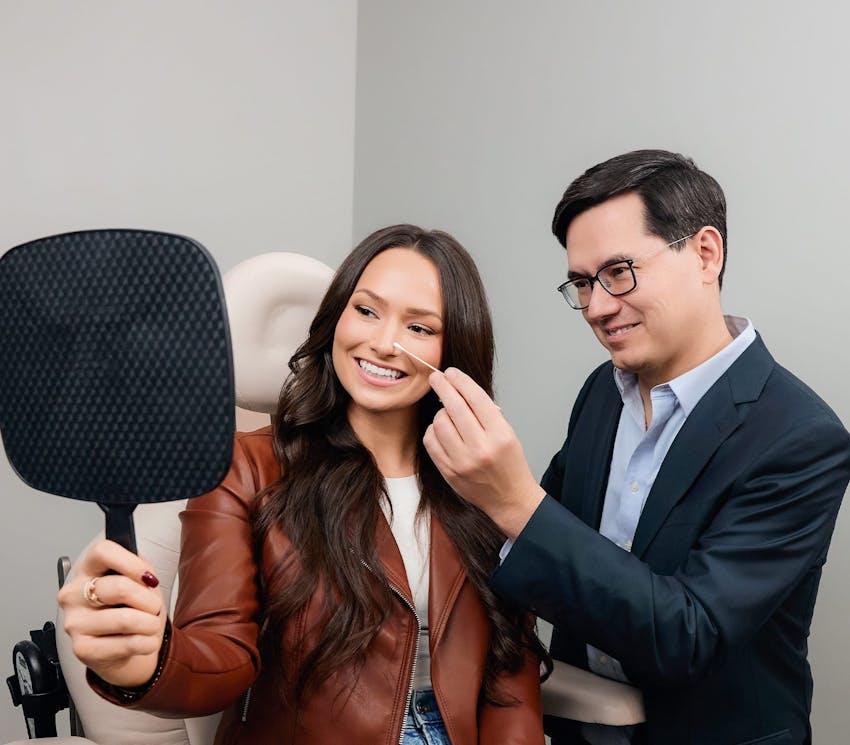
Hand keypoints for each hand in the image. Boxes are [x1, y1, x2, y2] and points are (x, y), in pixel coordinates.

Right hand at [57, 539, 166, 686]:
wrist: (122, 645)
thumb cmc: (129, 608)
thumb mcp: (137, 581)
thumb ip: (140, 571)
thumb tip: (146, 577)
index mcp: (87, 570)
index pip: (102, 551)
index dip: (131, 562)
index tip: (150, 578)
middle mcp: (74, 594)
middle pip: (120, 588)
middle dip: (150, 600)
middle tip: (155, 607)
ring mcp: (74, 622)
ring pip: (126, 620)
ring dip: (151, 624)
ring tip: (151, 625)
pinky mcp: (82, 649)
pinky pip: (128, 644)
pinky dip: (148, 643)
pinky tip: (145, 640)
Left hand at [424, 368, 544, 537]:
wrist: (509, 498)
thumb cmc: (509, 463)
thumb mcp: (507, 433)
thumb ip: (484, 413)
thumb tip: (458, 389)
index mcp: (500, 435)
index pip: (476, 399)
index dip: (461, 381)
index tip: (451, 372)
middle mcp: (481, 448)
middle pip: (454, 407)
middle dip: (443, 387)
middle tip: (436, 378)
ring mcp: (463, 461)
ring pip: (439, 423)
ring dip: (440, 413)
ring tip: (446, 413)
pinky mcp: (449, 472)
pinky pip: (431, 442)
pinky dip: (433, 431)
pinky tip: (441, 430)